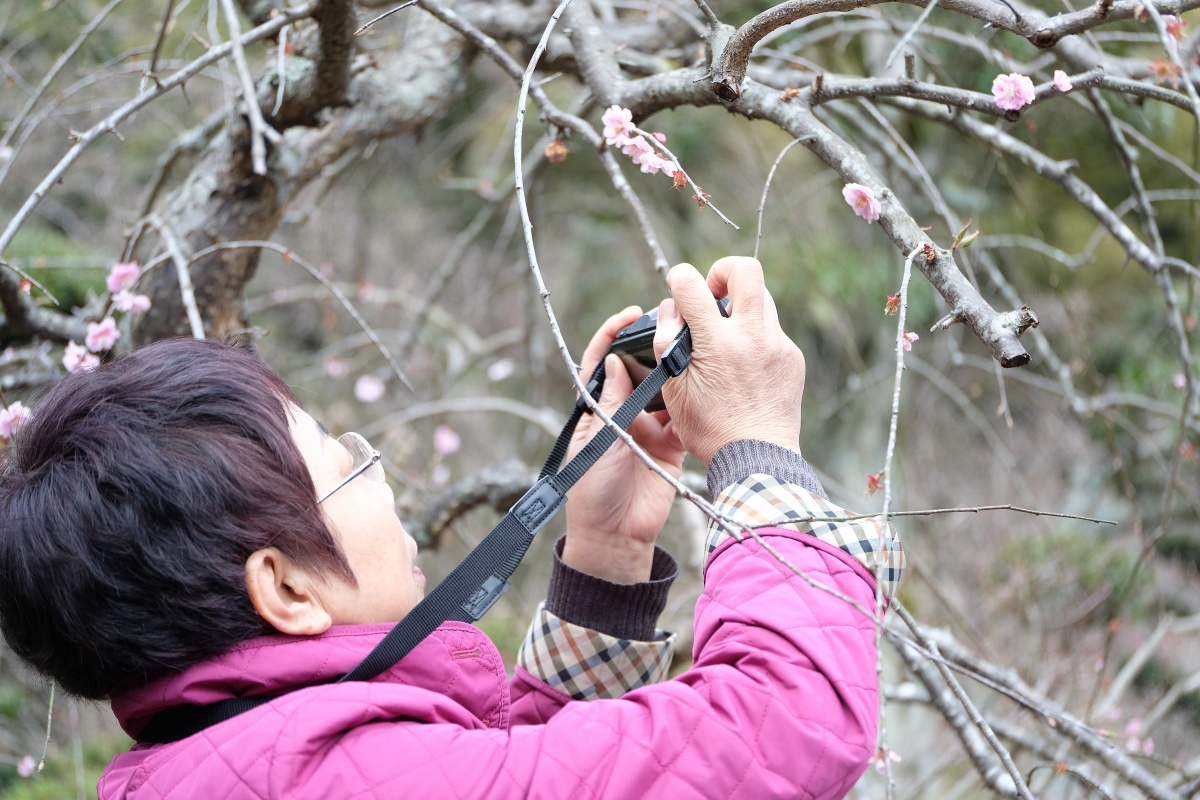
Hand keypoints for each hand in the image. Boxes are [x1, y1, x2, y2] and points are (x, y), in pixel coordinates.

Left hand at [562, 307, 686, 583]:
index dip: (612, 334)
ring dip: (676, 370)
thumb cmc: (593, 490)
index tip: (630, 315)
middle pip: (638, 368)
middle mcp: (623, 412)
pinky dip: (694, 403)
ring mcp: (648, 427)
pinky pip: (685, 417)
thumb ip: (610, 403)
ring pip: (665, 388)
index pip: (601, 361)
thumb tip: (614, 360)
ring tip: (692, 348)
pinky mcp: (670, 445)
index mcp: (597, 408)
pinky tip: (706, 386)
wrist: (616, 536)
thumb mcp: (598, 442)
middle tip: (671, 323)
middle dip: (652, 345)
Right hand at [653, 256, 805, 464]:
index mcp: (717, 344)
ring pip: (762, 299)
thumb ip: (667, 341)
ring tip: (724, 335)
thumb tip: (671, 308)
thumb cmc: (710, 429)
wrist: (757, 458)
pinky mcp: (793, 358)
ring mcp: (778, 345)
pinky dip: (755, 336)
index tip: (678, 286)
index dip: (680, 278)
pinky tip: (743, 366)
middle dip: (723, 271)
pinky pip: (772, 331)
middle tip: (712, 293)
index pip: (692, 284)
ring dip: (740, 306)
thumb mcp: (673, 389)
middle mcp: (753, 336)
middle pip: (746, 270)